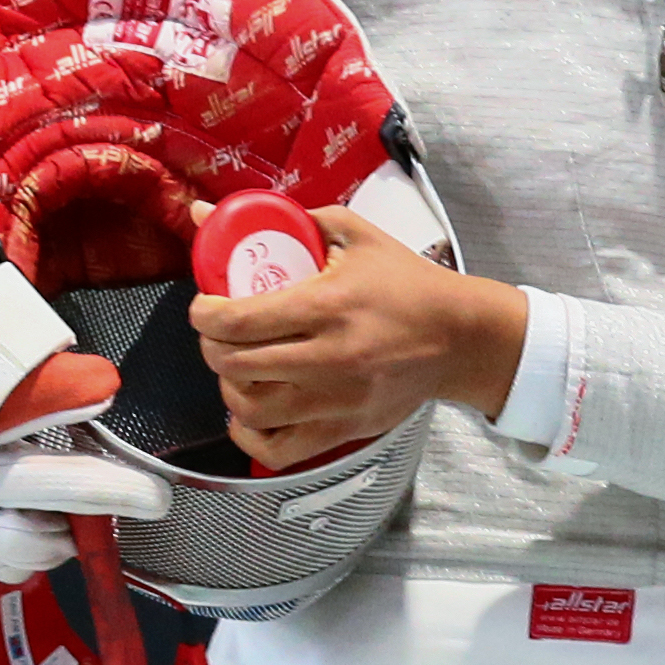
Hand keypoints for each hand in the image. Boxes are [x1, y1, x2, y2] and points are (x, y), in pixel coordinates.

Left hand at [190, 207, 527, 471]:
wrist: (460, 338)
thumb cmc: (406, 284)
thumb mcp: (355, 236)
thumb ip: (288, 221)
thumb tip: (208, 214)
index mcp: (328, 305)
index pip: (240, 319)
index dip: (204, 314)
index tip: (205, 305)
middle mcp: (328, 358)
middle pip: (235, 365)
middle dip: (212, 346)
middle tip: (218, 333)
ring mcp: (336, 401)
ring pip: (250, 409)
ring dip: (229, 388)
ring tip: (236, 368)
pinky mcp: (345, 429)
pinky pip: (278, 450)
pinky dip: (250, 434)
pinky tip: (248, 413)